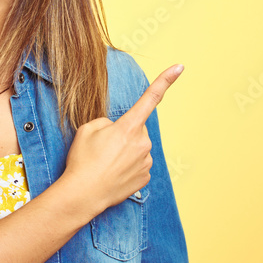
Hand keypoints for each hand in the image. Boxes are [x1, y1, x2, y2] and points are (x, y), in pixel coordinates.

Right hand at [59, 64, 183, 213]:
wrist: (82, 195)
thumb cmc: (82, 160)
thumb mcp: (88, 130)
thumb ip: (107, 123)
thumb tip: (117, 130)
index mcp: (128, 127)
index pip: (150, 98)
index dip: (166, 80)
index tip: (179, 67)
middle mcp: (142, 143)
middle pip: (136, 129)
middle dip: (123, 134)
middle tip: (103, 148)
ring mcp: (146, 162)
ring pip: (137, 148)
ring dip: (124, 152)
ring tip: (105, 163)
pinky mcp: (145, 177)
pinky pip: (138, 165)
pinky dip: (127, 167)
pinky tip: (113, 174)